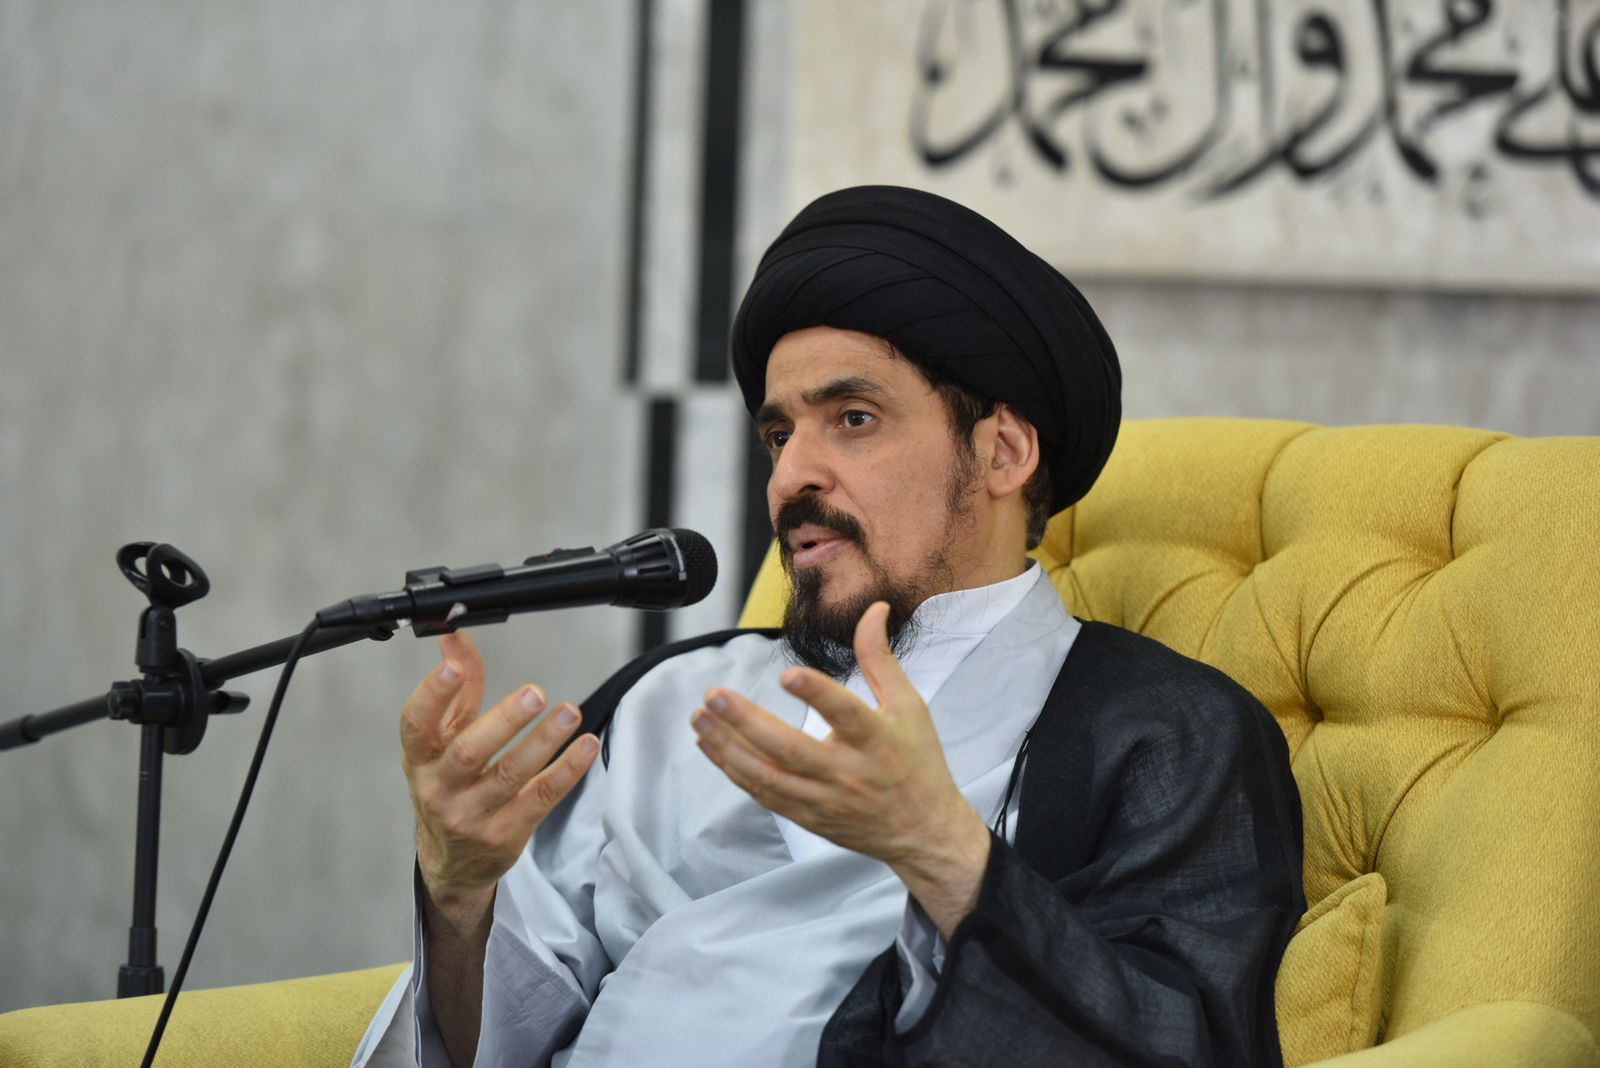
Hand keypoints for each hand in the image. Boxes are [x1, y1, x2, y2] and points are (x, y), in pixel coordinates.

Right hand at [400, 631, 599, 925]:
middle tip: (536, 693)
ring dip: (544, 742)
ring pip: (510, 776)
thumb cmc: (448, 785)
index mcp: (420, 760)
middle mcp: (440, 789)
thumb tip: (455, 637)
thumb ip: (456, 690)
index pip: (416, 725)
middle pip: (469, 752)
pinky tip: (586, 745)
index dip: (433, 693)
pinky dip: (566, 770)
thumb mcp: (443, 740)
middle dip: (504, 721)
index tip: (454, 665)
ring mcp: (472, 816)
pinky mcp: (506, 834)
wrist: (452, 862)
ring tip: (570, 711)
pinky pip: (540, 799)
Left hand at [691, 601, 990, 934]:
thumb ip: (880, 659)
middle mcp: (848, 774)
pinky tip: (711, 745)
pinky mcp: (808, 816)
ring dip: (728, 748)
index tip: (787, 675)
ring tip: (700, 717)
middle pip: (791, 750)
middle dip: (748, 722)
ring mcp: (824, 800)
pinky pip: (763, 794)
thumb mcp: (909, 706)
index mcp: (877, 741)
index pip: (846, 715)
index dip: (818, 695)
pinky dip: (734, 770)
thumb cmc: (916, 761)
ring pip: (768, 777)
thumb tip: (874, 609)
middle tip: (714, 695)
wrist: (922, 831)